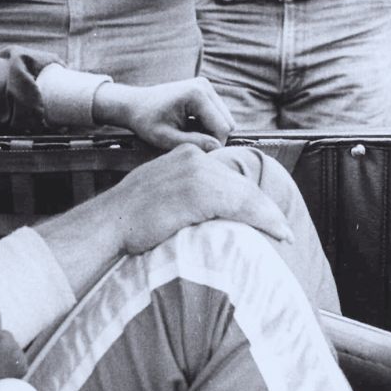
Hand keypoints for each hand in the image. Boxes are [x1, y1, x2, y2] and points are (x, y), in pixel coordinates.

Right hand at [37, 144, 292, 293]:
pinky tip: (276, 231)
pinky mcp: (198, 189)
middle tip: (282, 228)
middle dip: (264, 207)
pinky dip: (262, 219)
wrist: (107, 224)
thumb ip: (186, 198)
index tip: (266, 215)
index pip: (228, 176)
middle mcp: (193, 157)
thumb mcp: (161, 197)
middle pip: (241, 183)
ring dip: (268, 216)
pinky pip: (241, 204)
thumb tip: (209, 215)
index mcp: (185, 156)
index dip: (251, 197)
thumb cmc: (129, 221)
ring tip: (283, 234)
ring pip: (245, 194)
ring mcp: (196, 171)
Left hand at [94, 77, 234, 151]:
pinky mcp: (205, 90)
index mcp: (197, 95)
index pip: (222, 128)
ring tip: (188, 136)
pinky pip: (218, 114)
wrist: (135, 104)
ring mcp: (206, 86)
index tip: (195, 153)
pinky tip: (190, 127)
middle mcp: (205, 86)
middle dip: (213, 138)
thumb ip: (191, 143)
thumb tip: (216, 147)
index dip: (213, 146)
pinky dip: (208, 125)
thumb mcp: (165, 137)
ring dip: (210, 132)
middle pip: (227, 123)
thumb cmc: (146, 121)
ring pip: (225, 119)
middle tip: (190, 145)